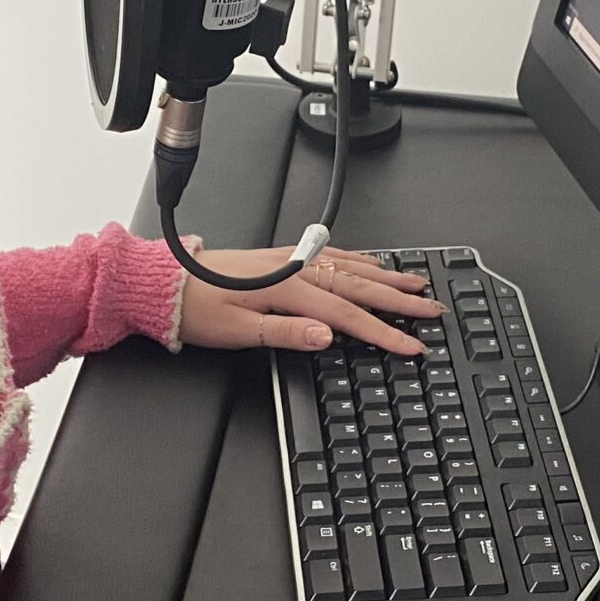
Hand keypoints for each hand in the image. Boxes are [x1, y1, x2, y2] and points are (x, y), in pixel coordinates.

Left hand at [177, 245, 441, 356]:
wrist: (167, 285)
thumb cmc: (197, 310)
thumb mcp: (239, 332)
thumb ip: (287, 333)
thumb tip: (327, 336)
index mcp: (287, 290)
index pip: (348, 316)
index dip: (384, 333)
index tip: (412, 345)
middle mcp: (294, 270)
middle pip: (359, 287)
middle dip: (400, 300)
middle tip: (432, 308)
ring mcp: (290, 260)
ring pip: (350, 267)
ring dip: (385, 277)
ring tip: (415, 284)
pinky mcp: (282, 257)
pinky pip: (331, 255)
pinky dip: (358, 259)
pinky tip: (369, 263)